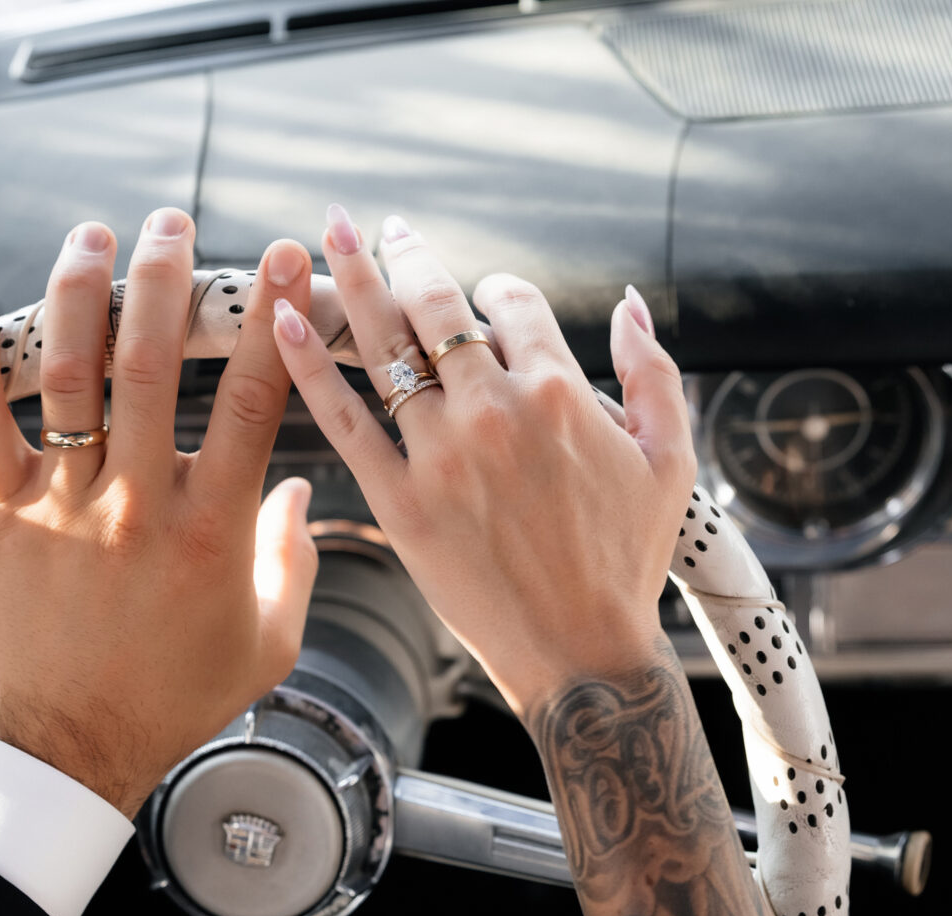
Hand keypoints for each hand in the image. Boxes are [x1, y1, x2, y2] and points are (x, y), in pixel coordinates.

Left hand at [0, 208, 318, 816]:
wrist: (74, 743)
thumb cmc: (174, 695)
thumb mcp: (269, 639)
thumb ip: (294, 559)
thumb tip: (301, 492)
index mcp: (214, 528)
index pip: (258, 399)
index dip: (277, 318)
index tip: (287, 258)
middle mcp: (141, 502)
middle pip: (157, 360)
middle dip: (168, 275)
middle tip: (174, 223)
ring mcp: (67, 504)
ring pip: (72, 374)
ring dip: (82, 291)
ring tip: (93, 236)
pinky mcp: (5, 514)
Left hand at [271, 206, 695, 719]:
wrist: (580, 655)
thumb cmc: (627, 561)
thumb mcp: (669, 462)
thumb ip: (653, 375)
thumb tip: (629, 306)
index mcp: (560, 394)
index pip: (512, 304)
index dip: (495, 289)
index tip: (480, 294)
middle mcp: (494, 413)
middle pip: (435, 308)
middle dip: (403, 254)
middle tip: (373, 225)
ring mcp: (441, 457)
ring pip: (385, 350)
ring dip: (350, 284)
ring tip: (323, 237)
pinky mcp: (399, 502)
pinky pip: (345, 422)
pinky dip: (310, 368)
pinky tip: (282, 323)